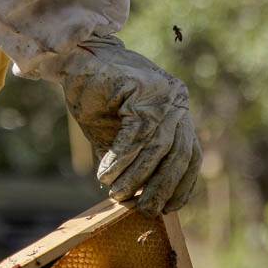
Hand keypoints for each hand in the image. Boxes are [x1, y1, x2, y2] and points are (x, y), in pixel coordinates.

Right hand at [41, 35, 201, 215]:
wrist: (75, 57)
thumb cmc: (97, 99)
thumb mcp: (119, 136)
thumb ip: (133, 160)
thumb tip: (135, 198)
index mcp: (178, 113)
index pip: (192, 156)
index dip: (183, 185)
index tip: (170, 208)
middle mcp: (177, 102)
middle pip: (181, 154)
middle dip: (162, 187)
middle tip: (144, 210)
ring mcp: (162, 93)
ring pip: (158, 146)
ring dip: (137, 176)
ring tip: (118, 195)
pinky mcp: (141, 88)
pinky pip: (136, 133)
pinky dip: (122, 159)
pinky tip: (107, 175)